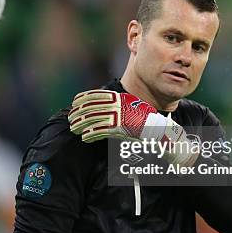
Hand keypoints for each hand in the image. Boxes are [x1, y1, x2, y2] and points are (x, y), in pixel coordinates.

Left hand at [68, 89, 197, 166]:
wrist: (160, 130)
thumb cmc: (145, 120)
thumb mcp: (131, 107)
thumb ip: (118, 105)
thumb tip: (102, 106)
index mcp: (120, 98)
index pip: (96, 95)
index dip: (83, 98)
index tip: (75, 102)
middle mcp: (118, 105)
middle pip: (91, 107)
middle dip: (79, 112)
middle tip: (71, 118)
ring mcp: (118, 116)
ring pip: (93, 119)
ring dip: (81, 124)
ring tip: (74, 128)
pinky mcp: (120, 129)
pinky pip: (100, 131)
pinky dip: (90, 135)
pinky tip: (85, 138)